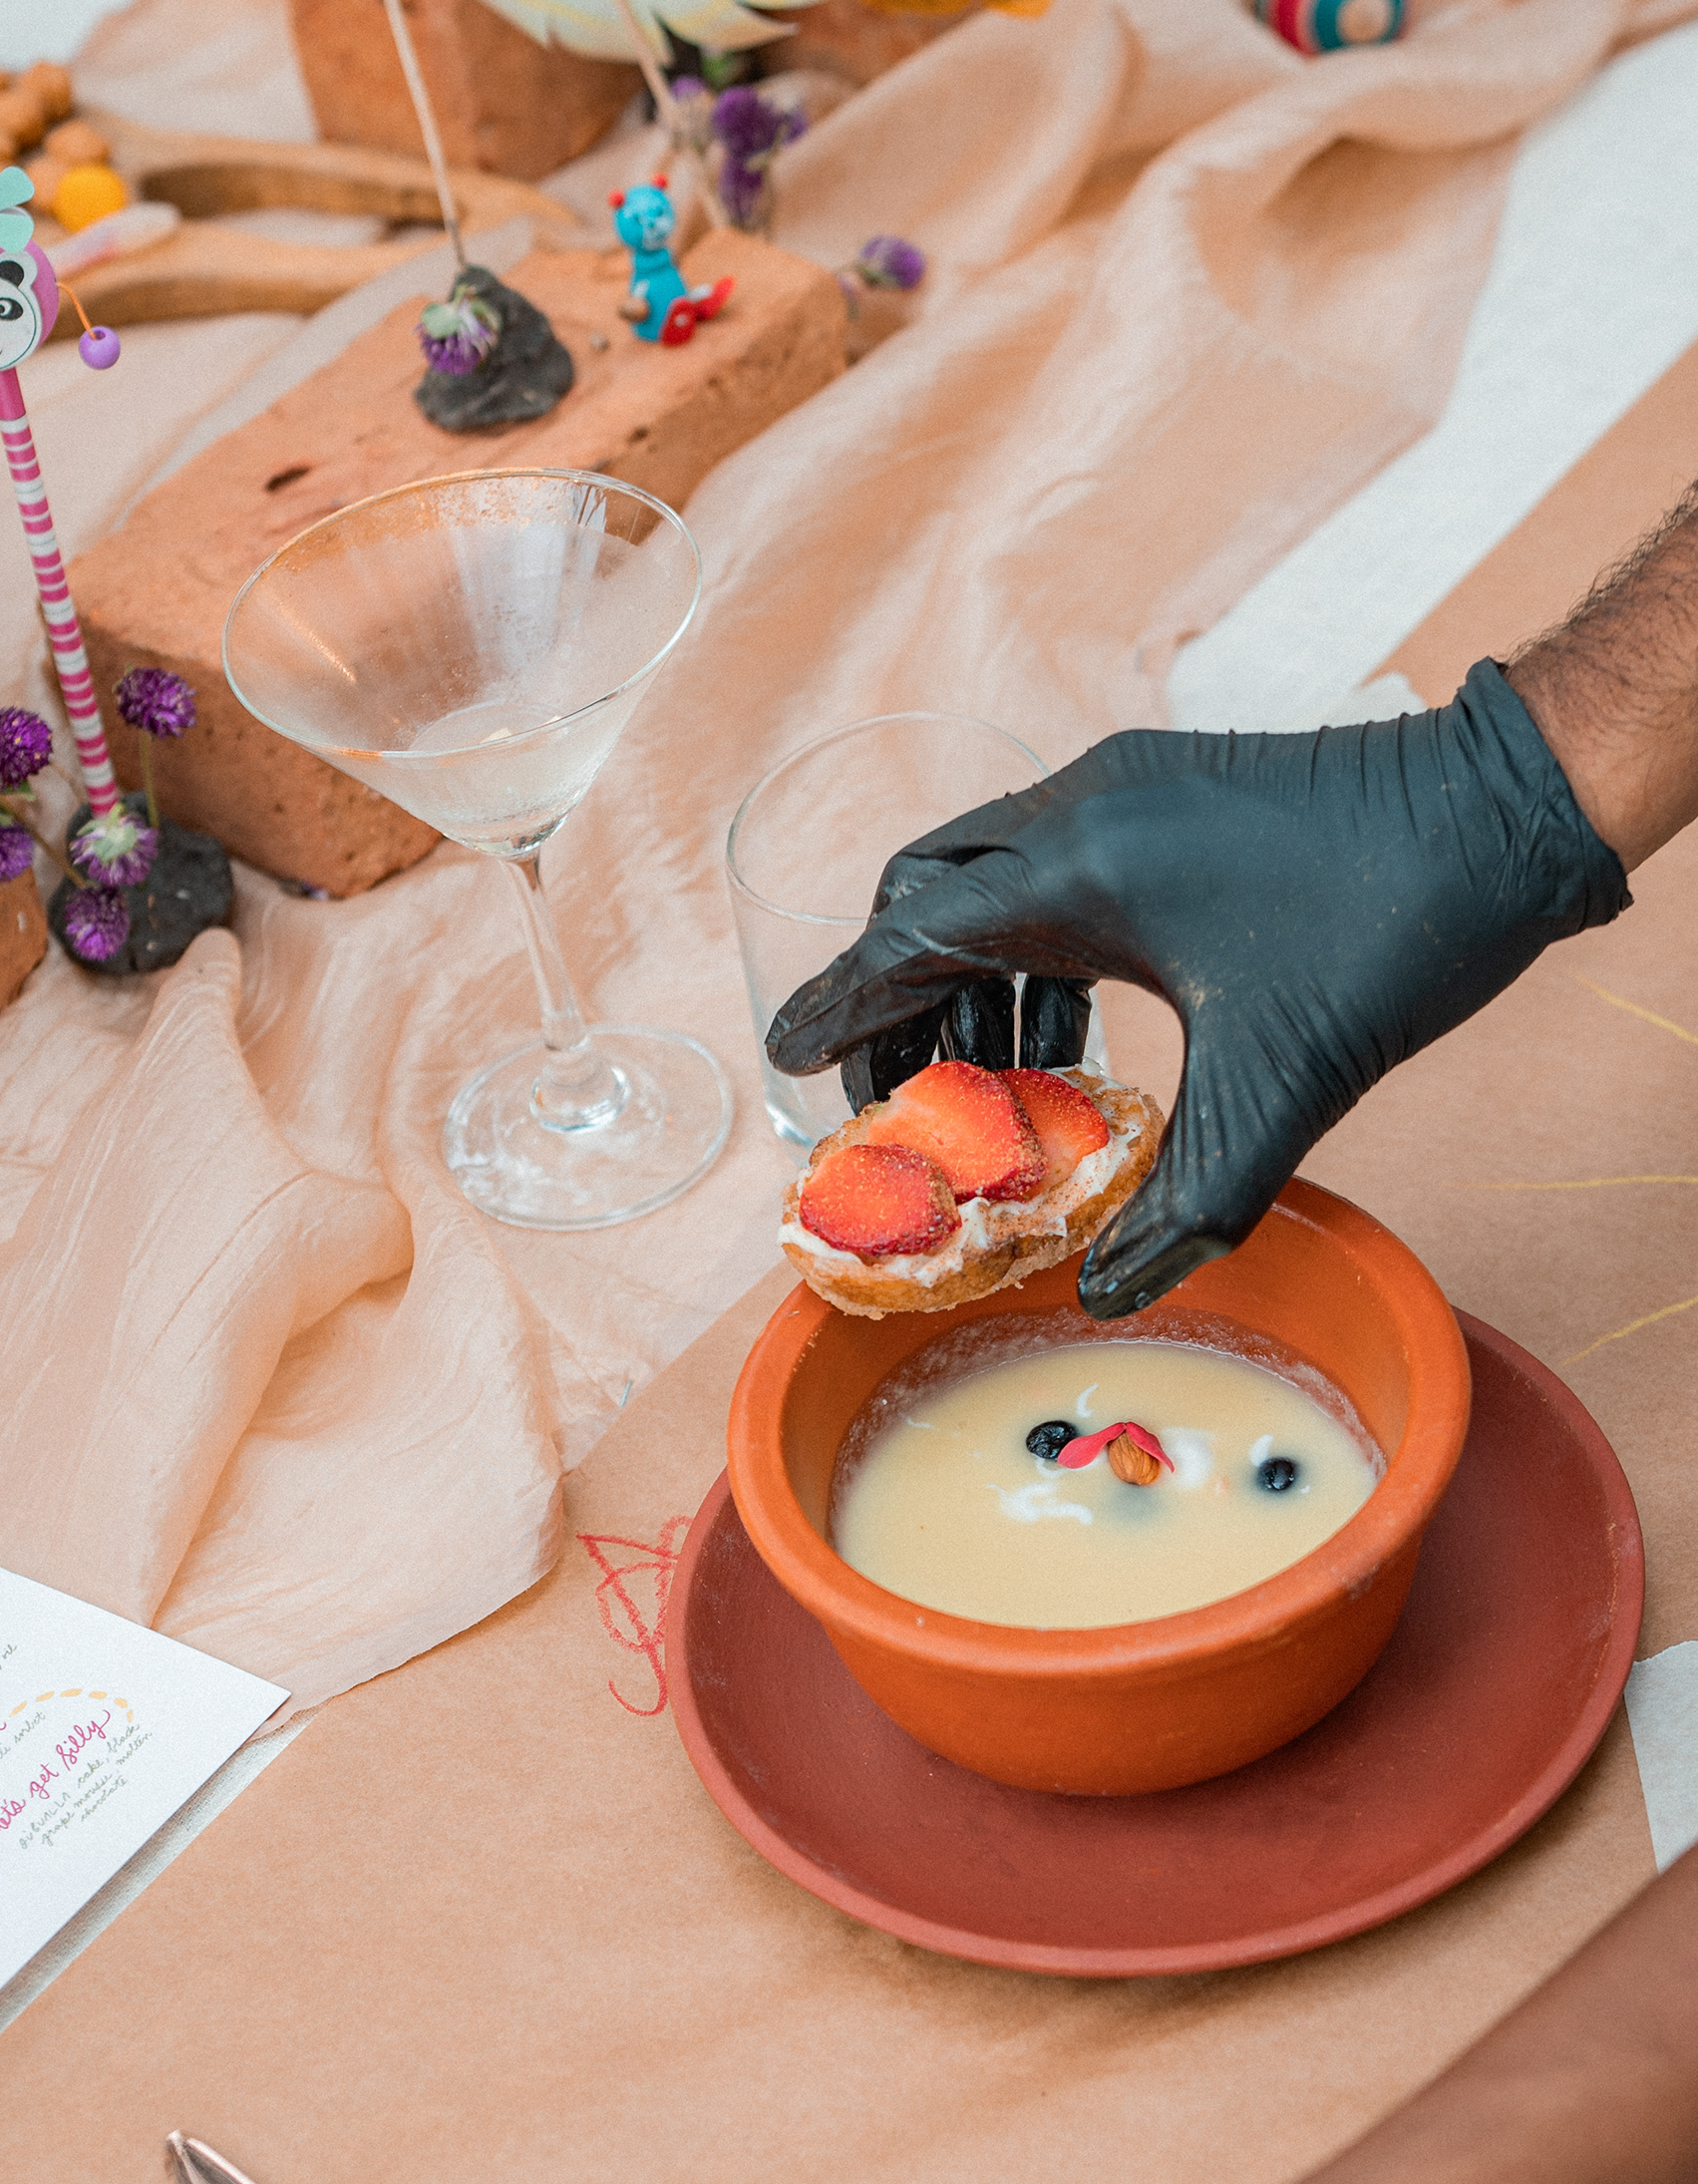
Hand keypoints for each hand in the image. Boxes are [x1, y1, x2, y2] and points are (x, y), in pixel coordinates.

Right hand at [767, 660, 1625, 1318]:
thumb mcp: (1283, 1094)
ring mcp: (1124, 788)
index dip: (838, 1006)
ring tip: (995, 1086)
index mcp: (1079, 871)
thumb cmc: (1393, 932)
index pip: (909, 939)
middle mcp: (1081, 810)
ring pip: (989, 880)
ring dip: (972, 979)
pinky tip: (1074, 1035)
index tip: (781, 1056)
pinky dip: (1033, 950)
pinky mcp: (1165, 791)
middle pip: (926, 896)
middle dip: (895, 997)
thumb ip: (1185, 1205)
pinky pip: (1052, 869)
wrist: (1504, 815)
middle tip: (901, 1096)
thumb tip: (1103, 1293)